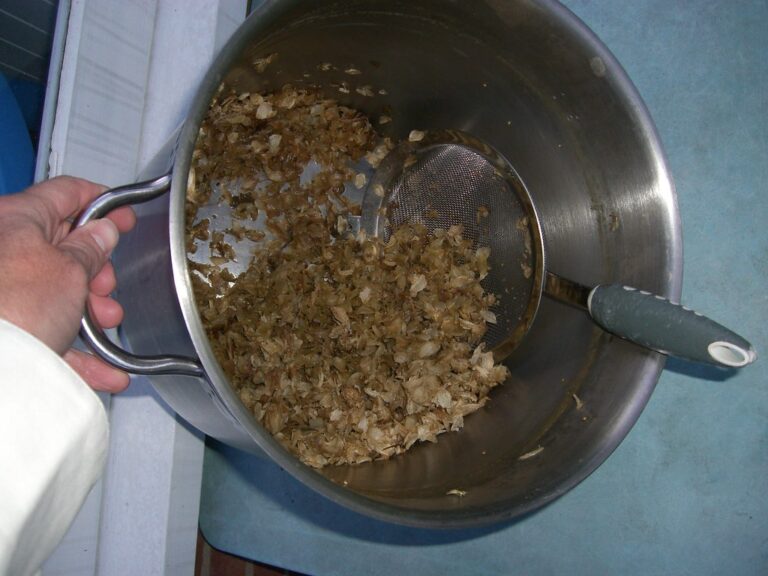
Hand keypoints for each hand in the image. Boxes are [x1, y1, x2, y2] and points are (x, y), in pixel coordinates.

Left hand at [0, 176, 135, 391]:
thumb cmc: (14, 309)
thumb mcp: (71, 269)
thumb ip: (91, 247)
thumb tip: (101, 233)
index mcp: (13, 219)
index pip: (65, 194)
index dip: (101, 203)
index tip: (123, 216)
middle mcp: (2, 250)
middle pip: (62, 248)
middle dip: (95, 270)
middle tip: (106, 283)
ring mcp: (3, 291)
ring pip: (57, 292)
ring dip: (91, 309)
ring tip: (107, 323)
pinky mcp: (10, 329)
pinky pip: (51, 334)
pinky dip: (81, 351)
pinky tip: (105, 370)